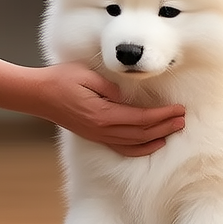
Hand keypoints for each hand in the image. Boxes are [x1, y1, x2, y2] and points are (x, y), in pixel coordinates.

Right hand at [0, 20, 184, 156]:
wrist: (38, 95)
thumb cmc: (62, 79)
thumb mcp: (87, 75)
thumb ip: (110, 87)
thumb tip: (128, 95)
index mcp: (102, 115)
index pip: (141, 120)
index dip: (162, 117)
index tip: (178, 110)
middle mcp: (103, 130)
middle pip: (142, 134)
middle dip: (165, 127)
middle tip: (183, 119)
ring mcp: (99, 136)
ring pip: (135, 144)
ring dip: (157, 138)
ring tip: (174, 130)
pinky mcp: (96, 137)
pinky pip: (123, 148)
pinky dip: (141, 148)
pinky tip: (153, 143)